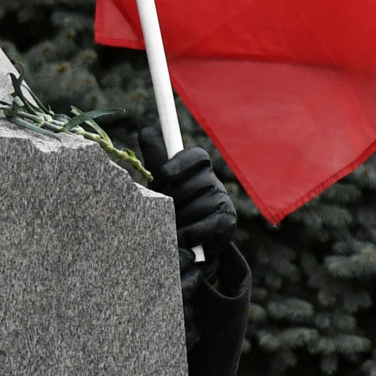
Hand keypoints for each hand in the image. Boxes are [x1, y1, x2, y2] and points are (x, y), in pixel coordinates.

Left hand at [139, 128, 237, 253]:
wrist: (184, 244)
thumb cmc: (170, 209)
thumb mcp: (159, 184)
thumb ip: (155, 159)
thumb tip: (146, 130)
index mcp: (197, 170)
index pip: (198, 156)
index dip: (182, 162)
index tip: (164, 174)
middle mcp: (213, 182)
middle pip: (198, 182)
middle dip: (176, 198)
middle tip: (163, 208)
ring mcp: (223, 201)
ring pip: (202, 205)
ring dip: (182, 218)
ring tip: (172, 225)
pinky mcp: (228, 221)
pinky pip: (209, 224)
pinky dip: (192, 232)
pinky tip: (183, 237)